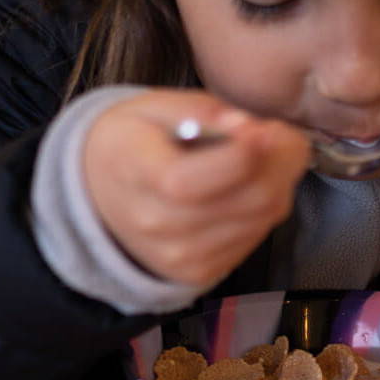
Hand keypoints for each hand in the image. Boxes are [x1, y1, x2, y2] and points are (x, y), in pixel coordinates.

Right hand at [81, 89, 309, 286]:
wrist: (99, 194)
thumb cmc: (132, 141)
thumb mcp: (153, 107)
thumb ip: (202, 111)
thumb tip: (247, 127)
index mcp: (137, 176)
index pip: (194, 181)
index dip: (242, 154)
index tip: (262, 127)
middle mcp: (159, 226)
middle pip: (250, 199)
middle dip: (281, 159)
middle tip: (277, 133)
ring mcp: (182, 256)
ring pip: (265, 216)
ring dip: (280, 180)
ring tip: (263, 154)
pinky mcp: (202, 272)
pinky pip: (258, 234)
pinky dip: (266, 206)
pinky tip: (249, 185)